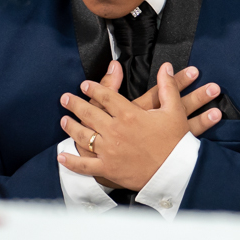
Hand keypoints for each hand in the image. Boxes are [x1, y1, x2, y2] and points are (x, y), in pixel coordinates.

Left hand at [58, 63, 207, 190]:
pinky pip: (85, 165)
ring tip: (64, 121)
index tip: (84, 85)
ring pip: (83, 136)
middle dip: (74, 104)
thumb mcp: (174, 110)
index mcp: (129, 114)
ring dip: (71, 127)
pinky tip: (62, 156)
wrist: (176, 172)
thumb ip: (167, 86)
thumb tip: (166, 67)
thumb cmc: (177, 141)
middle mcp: (114, 130)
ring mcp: (109, 151)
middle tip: (65, 98)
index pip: (105, 96)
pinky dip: (72, 161)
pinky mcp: (108, 169)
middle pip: (89, 113)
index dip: (93, 89)